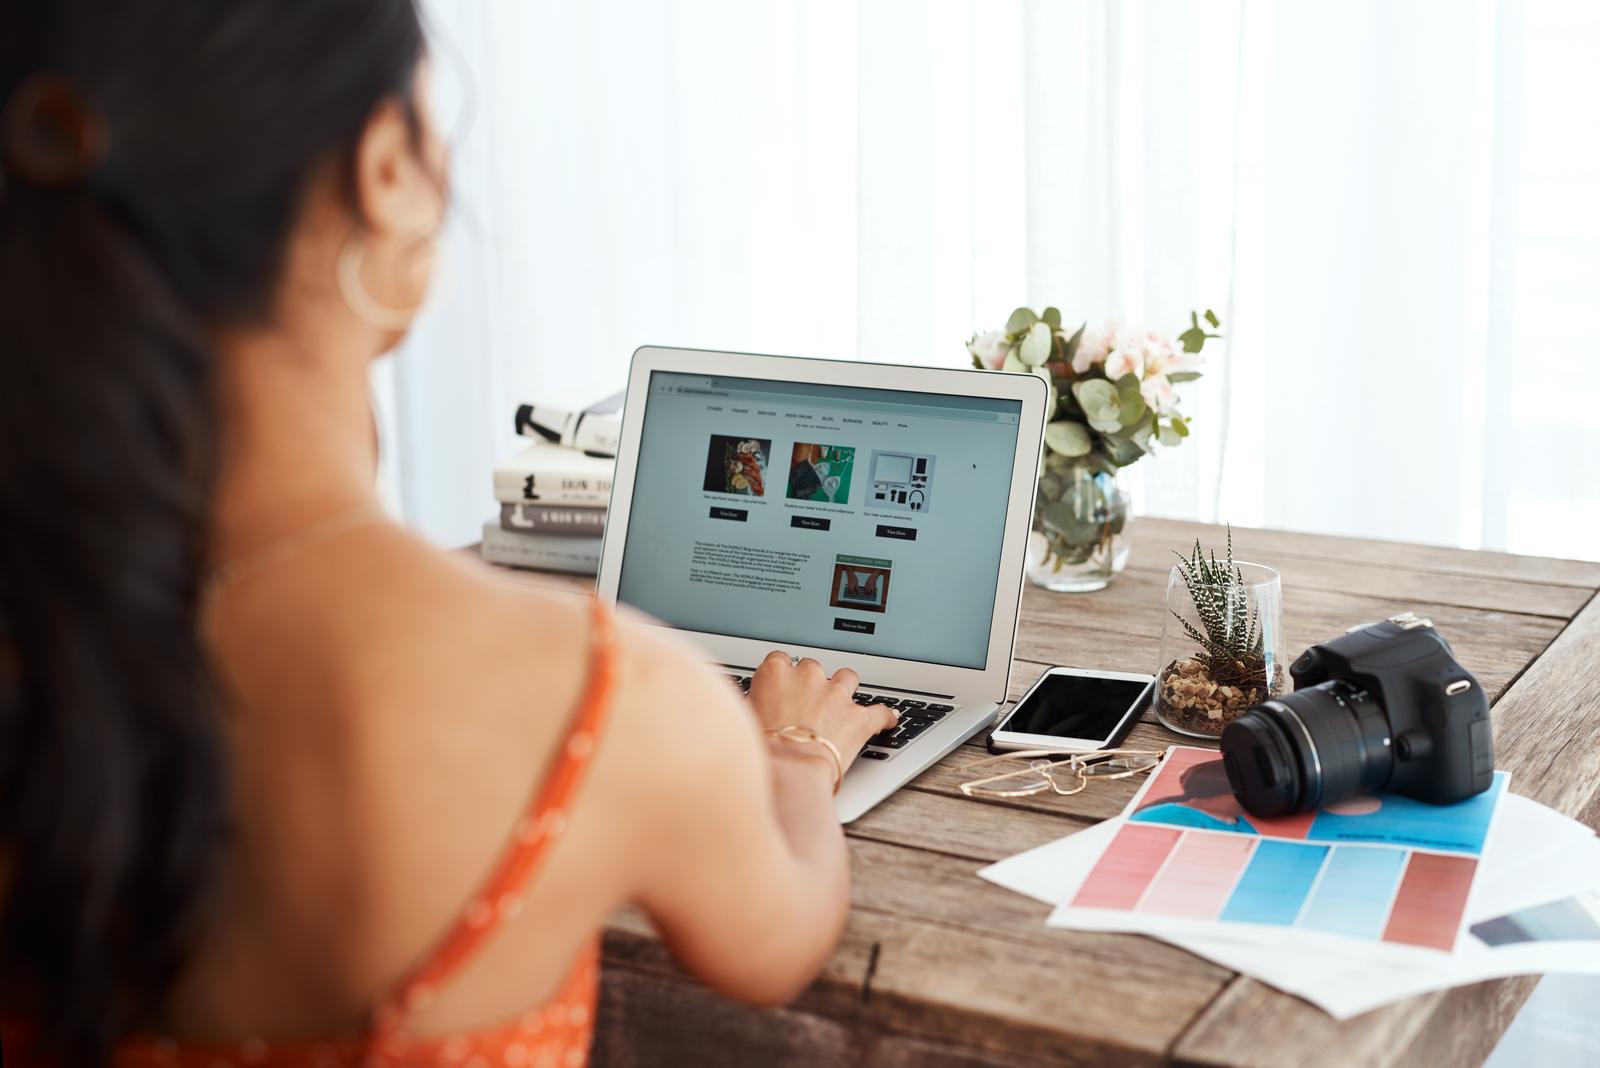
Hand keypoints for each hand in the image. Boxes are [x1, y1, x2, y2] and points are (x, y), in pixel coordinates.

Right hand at [747, 651, 896, 775]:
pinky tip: (887, 720)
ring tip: (842, 705)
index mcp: (777, 673)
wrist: (788, 772)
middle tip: (806, 705)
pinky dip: (884, 717)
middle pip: (813, 668)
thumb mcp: (742, 718)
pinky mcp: (859, 718)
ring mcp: (837, 695)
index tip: (782, 685)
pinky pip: (880, 712)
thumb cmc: (761, 750)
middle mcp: (808, 677)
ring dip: (845, 689)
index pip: (780, 659)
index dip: (783, 674)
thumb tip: (735, 696)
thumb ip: (748, 701)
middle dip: (811, 683)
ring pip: (847, 677)